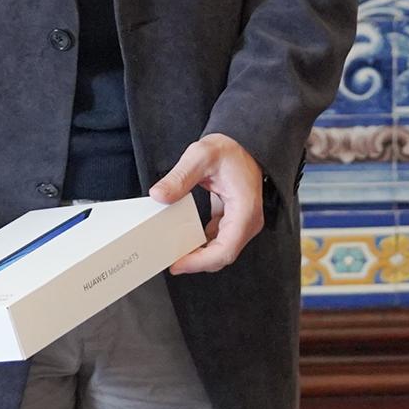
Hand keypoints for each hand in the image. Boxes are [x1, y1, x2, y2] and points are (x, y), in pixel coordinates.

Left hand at [152, 132, 264, 273]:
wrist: (243, 143)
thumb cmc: (229, 149)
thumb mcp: (200, 157)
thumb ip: (179, 177)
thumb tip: (159, 195)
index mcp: (244, 210)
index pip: (225, 250)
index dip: (200, 262)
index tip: (178, 265)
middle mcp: (248, 221)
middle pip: (222, 256)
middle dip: (196, 262)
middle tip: (170, 261)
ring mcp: (243, 223)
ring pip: (221, 252)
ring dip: (198, 256)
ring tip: (174, 253)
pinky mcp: (235, 221)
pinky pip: (219, 242)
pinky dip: (202, 245)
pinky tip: (185, 240)